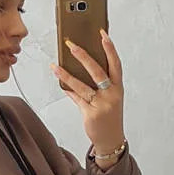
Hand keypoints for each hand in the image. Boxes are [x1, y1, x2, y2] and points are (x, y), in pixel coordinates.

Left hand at [50, 30, 124, 153]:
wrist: (111, 140)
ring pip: (82, 85)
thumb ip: (99, 84)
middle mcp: (112, 94)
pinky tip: (60, 82)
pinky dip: (68, 90)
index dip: (110, 48)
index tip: (102, 34)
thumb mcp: (110, 98)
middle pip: (97, 71)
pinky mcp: (90, 114)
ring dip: (67, 74)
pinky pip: (76, 98)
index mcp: (118, 87)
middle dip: (83, 56)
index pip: (115, 63)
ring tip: (55, 65)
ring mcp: (101, 105)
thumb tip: (79, 66)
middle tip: (71, 45)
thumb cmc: (109, 116)